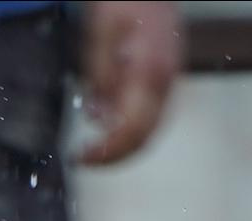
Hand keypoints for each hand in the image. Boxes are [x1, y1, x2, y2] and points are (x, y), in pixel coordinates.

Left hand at [77, 0, 180, 166]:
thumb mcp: (99, 33)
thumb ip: (99, 77)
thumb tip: (97, 118)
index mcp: (150, 72)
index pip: (131, 132)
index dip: (106, 153)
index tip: (81, 157)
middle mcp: (165, 81)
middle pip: (143, 138)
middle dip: (113, 155)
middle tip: (85, 157)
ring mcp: (170, 80)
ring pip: (149, 130)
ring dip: (122, 144)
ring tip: (94, 144)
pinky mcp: (167, 76)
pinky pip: (152, 115)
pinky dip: (131, 128)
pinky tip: (110, 124)